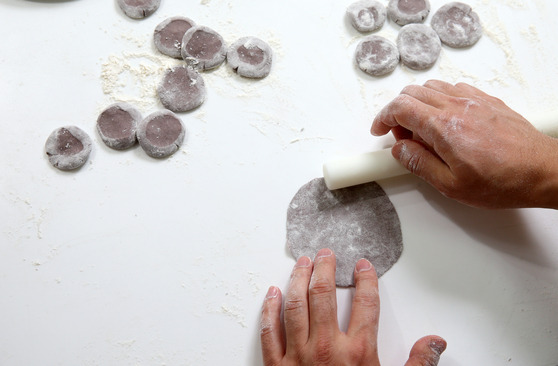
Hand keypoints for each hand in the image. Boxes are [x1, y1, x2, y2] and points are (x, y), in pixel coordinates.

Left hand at [260, 248, 445, 364]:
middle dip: (325, 269)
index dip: (366, 280)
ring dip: (298, 280)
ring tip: (302, 263)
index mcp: (358, 352)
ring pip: (295, 306)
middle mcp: (326, 348)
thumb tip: (436, 342)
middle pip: (324, 295)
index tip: (363, 266)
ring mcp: (299, 356)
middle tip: (326, 253)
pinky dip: (269, 311)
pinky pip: (270, 333)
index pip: (365, 304)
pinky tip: (272, 294)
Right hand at [371, 80, 557, 208]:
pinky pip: (454, 88)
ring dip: (418, 104)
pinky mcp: (487, 100)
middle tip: (402, 137)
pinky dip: (440, 99)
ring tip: (424, 132)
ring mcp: (473, 100)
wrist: (542, 171)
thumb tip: (399, 150)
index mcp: (443, 127)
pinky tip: (447, 122)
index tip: (379, 130)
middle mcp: (457, 106)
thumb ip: (419, 164)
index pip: (400, 107)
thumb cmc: (502, 181)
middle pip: (412, 93)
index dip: (382, 117)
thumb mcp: (451, 185)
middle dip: (397, 112)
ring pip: (432, 87)